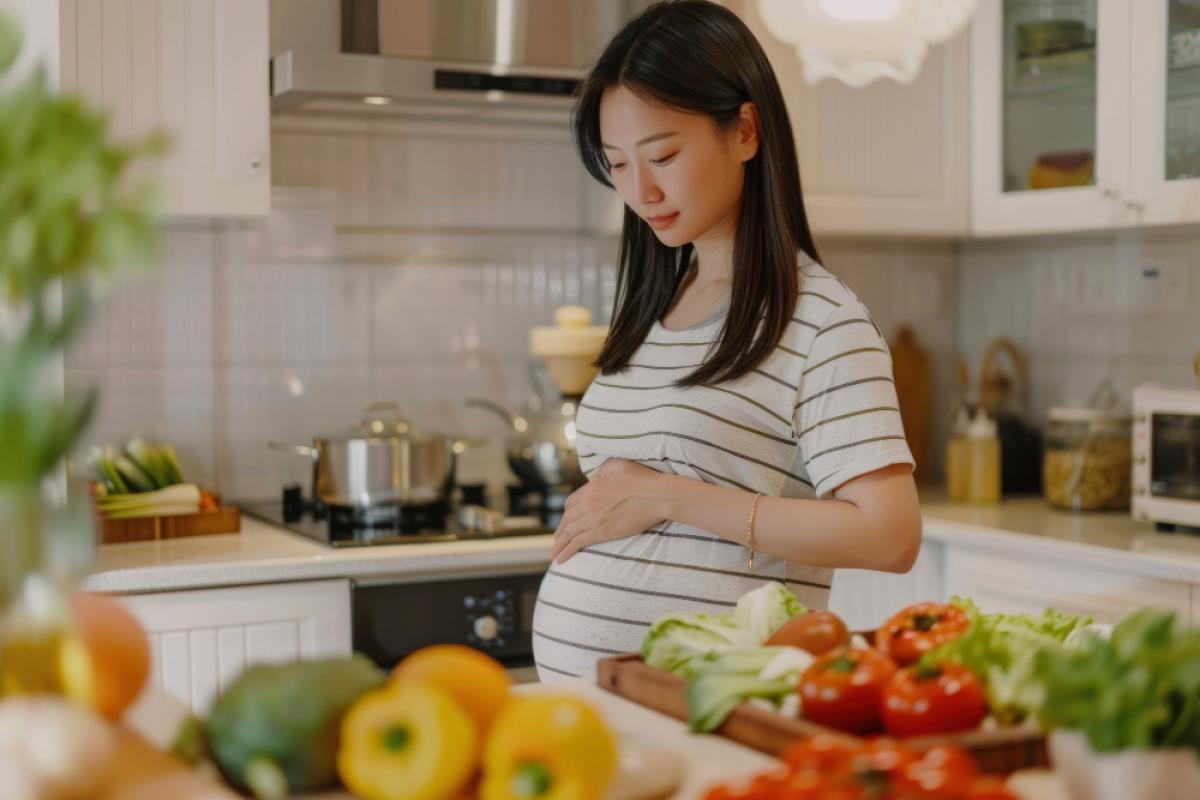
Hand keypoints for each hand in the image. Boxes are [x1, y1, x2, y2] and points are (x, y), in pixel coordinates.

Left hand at [549, 459, 668, 563]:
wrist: (655, 495)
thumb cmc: (642, 478)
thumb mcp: (617, 465)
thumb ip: (603, 471)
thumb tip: (596, 477)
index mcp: (592, 487)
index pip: (572, 502)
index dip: (567, 513)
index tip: (565, 520)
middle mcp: (588, 502)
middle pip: (568, 519)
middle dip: (561, 530)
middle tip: (557, 539)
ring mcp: (592, 518)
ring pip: (569, 532)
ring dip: (559, 544)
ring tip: (553, 554)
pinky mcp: (600, 532)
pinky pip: (577, 542)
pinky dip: (566, 551)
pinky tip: (560, 559)